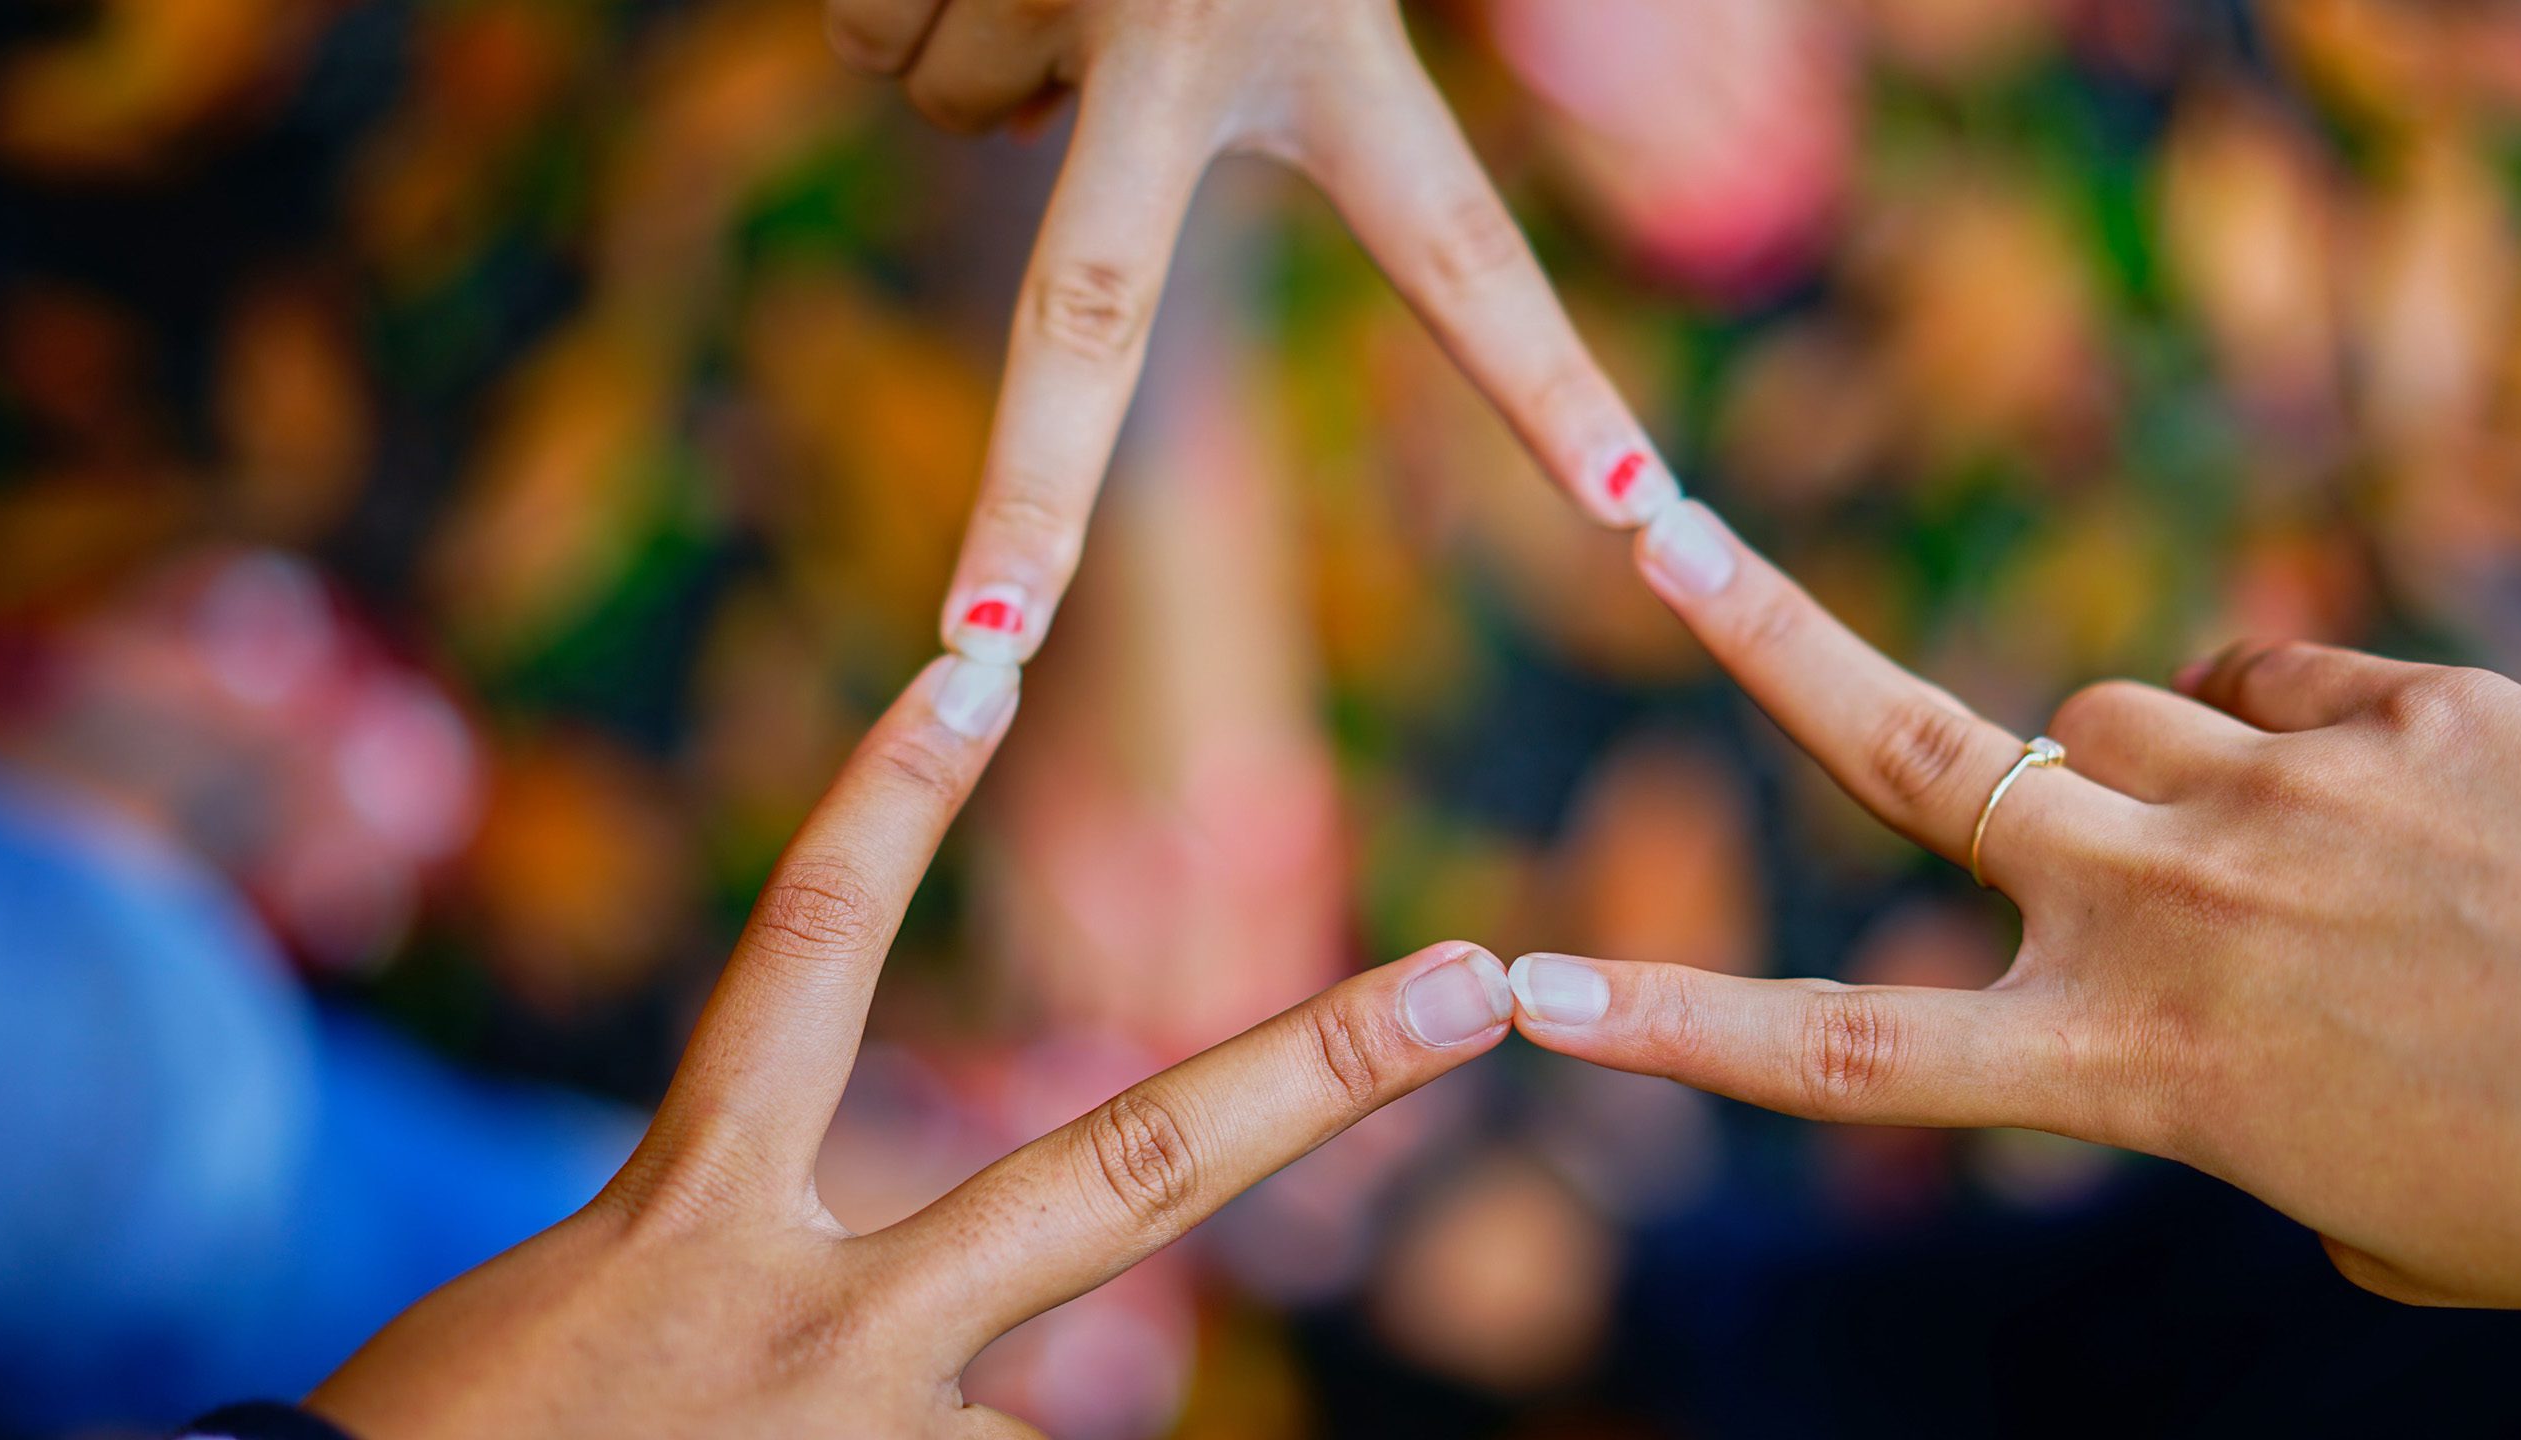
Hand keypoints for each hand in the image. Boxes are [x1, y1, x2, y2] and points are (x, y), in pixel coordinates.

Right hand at [306, 657, 1516, 1437]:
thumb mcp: (605, 1303)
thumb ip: (762, 1258)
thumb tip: (946, 1336)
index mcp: (689, 1214)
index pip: (803, 953)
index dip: (888, 798)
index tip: (978, 664)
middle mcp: (809, 1314)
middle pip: (1119, 1171)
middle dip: (1320, 1073)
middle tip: (1484, 985)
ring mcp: (870, 1439)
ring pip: (1040, 1416)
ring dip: (950, 1431)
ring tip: (783, 1422)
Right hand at [821, 0, 1674, 664]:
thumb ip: (1421, 29)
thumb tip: (1201, 124)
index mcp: (1331, 31)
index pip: (1461, 243)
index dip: (1543, 385)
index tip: (1643, 519)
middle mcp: (1183, 32)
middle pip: (1087, 314)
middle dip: (1028, 507)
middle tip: (982, 657)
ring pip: (954, 107)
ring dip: (980, 34)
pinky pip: (877, 42)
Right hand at [1506, 500, 2520, 1308]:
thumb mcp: (2330, 1190)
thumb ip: (2198, 1062)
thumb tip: (2175, 918)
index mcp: (2135, 1069)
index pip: (1851, 1057)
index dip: (1676, 1029)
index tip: (1530, 1000)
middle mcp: (2169, 911)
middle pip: (1906, 752)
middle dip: (1751, 632)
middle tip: (1640, 521)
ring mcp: (2279, 792)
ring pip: (2106, 711)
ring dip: (2143, 765)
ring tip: (2282, 849)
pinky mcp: (2397, 707)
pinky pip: (2264, 678)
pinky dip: (2287, 732)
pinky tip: (2395, 802)